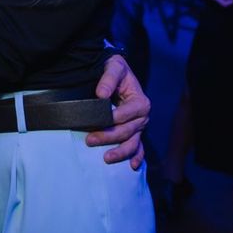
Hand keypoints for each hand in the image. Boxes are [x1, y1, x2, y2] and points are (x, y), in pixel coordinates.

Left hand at [86, 54, 149, 169]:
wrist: (117, 73)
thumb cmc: (116, 70)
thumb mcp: (114, 67)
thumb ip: (108, 78)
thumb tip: (100, 94)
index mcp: (140, 101)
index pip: (127, 114)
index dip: (113, 119)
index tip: (98, 120)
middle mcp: (142, 116)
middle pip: (127, 131)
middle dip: (109, 137)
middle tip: (89, 140)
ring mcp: (139, 127)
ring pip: (133, 143)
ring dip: (120, 152)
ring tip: (106, 158)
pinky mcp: (135, 133)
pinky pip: (138, 147)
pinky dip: (137, 157)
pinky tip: (132, 166)